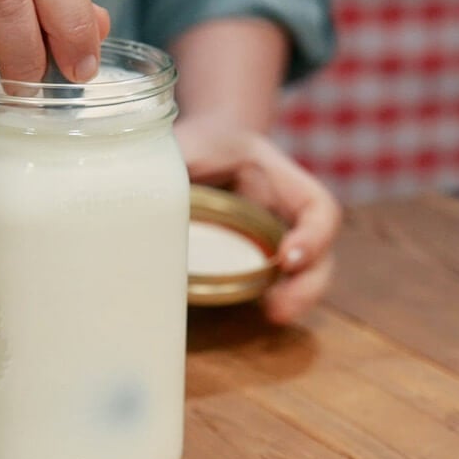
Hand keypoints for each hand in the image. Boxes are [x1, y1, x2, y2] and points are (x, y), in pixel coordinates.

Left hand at [175, 117, 341, 324]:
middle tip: (278, 309)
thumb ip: (173, 171)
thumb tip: (138, 204)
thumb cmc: (198, 143)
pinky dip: (271, 299)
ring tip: (270, 315)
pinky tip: (254, 313)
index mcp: (276, 178)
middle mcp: (286, 211)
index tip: (286, 258)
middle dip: (307, 284)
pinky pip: (273, 281)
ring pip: (304, 274)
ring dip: (295, 300)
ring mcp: (276, 236)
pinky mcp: (256, 256)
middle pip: (320, 251)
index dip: (312, 236)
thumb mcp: (187, 147)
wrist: (204, 143)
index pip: (316, 207)